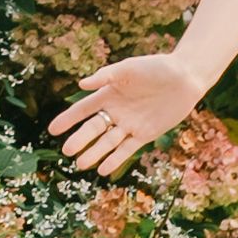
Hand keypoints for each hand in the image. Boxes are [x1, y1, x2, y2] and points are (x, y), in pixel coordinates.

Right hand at [51, 46, 210, 178]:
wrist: (185, 78)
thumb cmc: (155, 68)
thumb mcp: (129, 69)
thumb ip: (106, 76)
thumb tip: (81, 84)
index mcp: (109, 93)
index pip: (83, 109)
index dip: (68, 119)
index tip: (52, 130)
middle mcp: (116, 111)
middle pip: (94, 129)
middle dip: (80, 140)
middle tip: (66, 151)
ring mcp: (130, 124)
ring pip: (108, 142)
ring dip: (95, 153)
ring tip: (81, 165)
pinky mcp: (145, 134)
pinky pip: (127, 149)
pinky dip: (115, 159)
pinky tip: (103, 169)